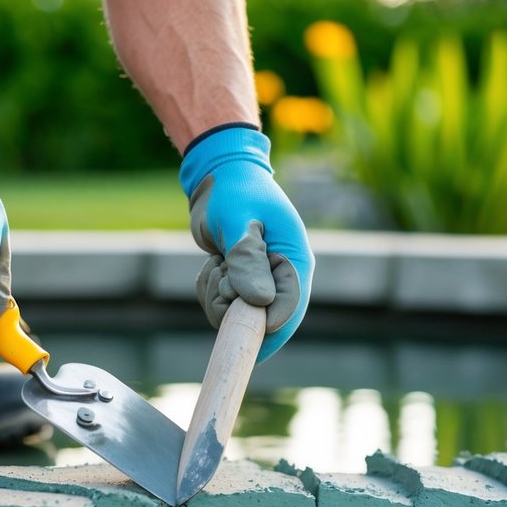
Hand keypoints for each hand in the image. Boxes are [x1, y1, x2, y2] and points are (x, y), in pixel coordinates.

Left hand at [179, 125, 313, 361]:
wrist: (220, 176)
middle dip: (234, 306)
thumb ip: (247, 260)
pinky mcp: (242, 281)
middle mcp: (283, 275)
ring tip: (217, 262)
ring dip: (219, 295)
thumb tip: (260, 303)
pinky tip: (213, 263)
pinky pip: (223, 304)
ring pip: (238, 315)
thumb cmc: (233, 192)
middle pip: (264, 320)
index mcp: (295, 260)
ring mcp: (262, 280)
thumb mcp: (237, 222)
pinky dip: (211, 289)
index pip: (290, 310)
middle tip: (221, 272)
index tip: (238, 330)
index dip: (266, 329)